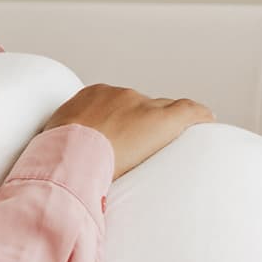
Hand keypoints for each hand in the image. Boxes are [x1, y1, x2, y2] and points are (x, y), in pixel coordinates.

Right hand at [40, 85, 212, 177]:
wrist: (70, 157)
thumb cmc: (56, 159)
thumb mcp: (52, 143)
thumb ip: (64, 144)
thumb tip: (60, 166)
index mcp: (91, 96)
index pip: (117, 104)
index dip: (123, 123)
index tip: (122, 138)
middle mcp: (118, 95)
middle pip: (142, 106)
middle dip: (144, 124)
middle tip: (143, 148)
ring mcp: (142, 105)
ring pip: (164, 110)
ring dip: (167, 127)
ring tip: (171, 146)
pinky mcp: (163, 120)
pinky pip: (190, 111)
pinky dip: (200, 117)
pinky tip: (209, 124)